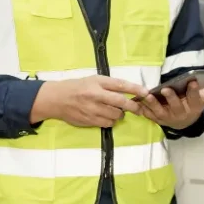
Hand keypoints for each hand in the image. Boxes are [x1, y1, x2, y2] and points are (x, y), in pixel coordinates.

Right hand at [30, 76, 148, 127]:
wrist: (57, 99)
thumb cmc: (78, 87)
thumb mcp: (93, 80)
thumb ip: (109, 85)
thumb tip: (130, 91)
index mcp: (98, 82)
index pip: (120, 85)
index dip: (135, 89)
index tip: (146, 92)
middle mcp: (96, 95)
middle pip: (121, 102)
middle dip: (134, 106)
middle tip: (140, 108)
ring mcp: (92, 109)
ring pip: (116, 115)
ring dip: (120, 114)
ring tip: (117, 110)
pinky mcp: (89, 121)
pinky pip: (108, 123)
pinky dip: (111, 121)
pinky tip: (107, 116)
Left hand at [140, 80, 203, 130]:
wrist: (184, 121)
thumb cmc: (195, 103)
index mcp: (194, 106)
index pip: (196, 99)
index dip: (194, 91)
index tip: (193, 81)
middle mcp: (182, 114)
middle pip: (177, 107)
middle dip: (172, 98)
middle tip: (166, 89)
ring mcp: (169, 118)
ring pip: (161, 112)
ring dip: (154, 104)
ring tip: (148, 95)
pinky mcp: (158, 119)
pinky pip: (149, 115)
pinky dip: (143, 109)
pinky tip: (138, 101)